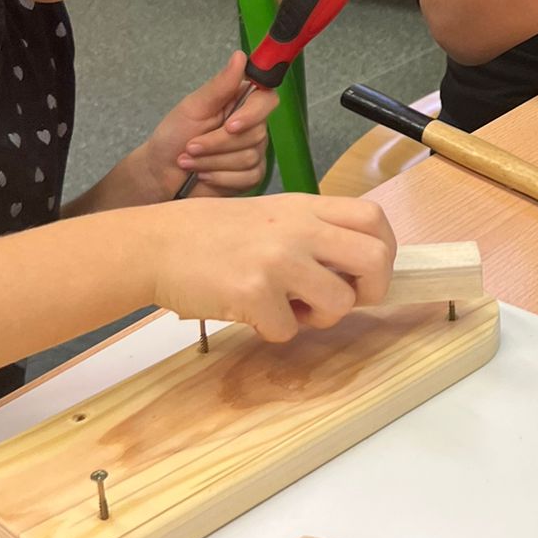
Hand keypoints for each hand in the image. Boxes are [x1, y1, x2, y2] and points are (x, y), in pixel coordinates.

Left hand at [141, 52, 277, 200]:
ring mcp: (253, 152)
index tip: (230, 124)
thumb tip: (240, 57)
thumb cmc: (173, 137)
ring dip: (212, 161)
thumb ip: (219, 85)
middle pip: (255, 133)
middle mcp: (251, 126)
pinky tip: (204, 175)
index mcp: (239, 103)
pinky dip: (220, 178)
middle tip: (191, 145)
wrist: (161, 173)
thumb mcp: (193, 107)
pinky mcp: (251, 175)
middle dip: (217, 143)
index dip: (253, 113)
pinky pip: (248, 177)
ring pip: (248, 157)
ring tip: (191, 160)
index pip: (266, 100)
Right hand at [148, 195, 396, 341]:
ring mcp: (278, 260)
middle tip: (343, 300)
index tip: (366, 273)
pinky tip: (250, 312)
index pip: (374, 220)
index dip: (383, 251)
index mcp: (305, 207)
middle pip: (375, 260)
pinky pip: (289, 330)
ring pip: (340, 304)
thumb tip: (353, 270)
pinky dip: (273, 330)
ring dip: (319, 318)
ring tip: (288, 307)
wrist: (155, 245)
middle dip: (370, 291)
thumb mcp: (270, 215)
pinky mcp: (254, 293)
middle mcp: (298, 229)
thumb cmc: (211, 234)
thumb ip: (312, 233)